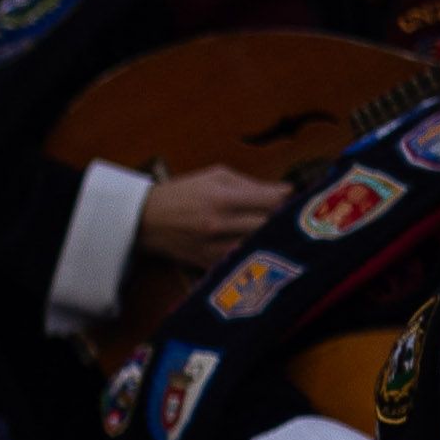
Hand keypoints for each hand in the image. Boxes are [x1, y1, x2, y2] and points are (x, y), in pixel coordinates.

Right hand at [136, 167, 291, 275]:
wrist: (145, 219)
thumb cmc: (183, 193)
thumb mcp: (214, 176)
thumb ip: (250, 183)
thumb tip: (284, 191)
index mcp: (221, 197)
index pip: (270, 200)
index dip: (287, 199)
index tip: (294, 198)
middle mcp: (218, 223)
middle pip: (268, 225)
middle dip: (281, 219)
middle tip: (290, 216)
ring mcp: (212, 246)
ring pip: (257, 246)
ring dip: (270, 238)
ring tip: (278, 232)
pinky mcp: (207, 262)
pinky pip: (240, 260)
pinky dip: (252, 253)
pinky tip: (258, 246)